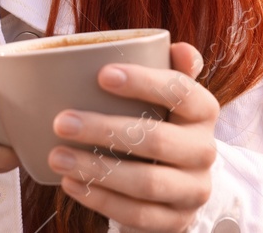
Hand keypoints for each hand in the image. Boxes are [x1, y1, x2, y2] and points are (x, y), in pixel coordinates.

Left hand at [50, 42, 217, 232]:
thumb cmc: (158, 120)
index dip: (144, 82)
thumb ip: (168, 66)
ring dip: (97, 170)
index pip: (181, 92)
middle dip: (105, 131)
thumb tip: (179, 48)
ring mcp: (193, 190)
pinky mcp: (176, 221)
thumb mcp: (165, 92)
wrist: (177, 178)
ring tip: (57, 157)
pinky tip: (71, 184)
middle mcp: (205, 151)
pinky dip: (102, 200)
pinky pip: (139, 215)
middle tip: (61, 122)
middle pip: (158, 141)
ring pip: (147, 183)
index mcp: (203, 111)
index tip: (101, 75)